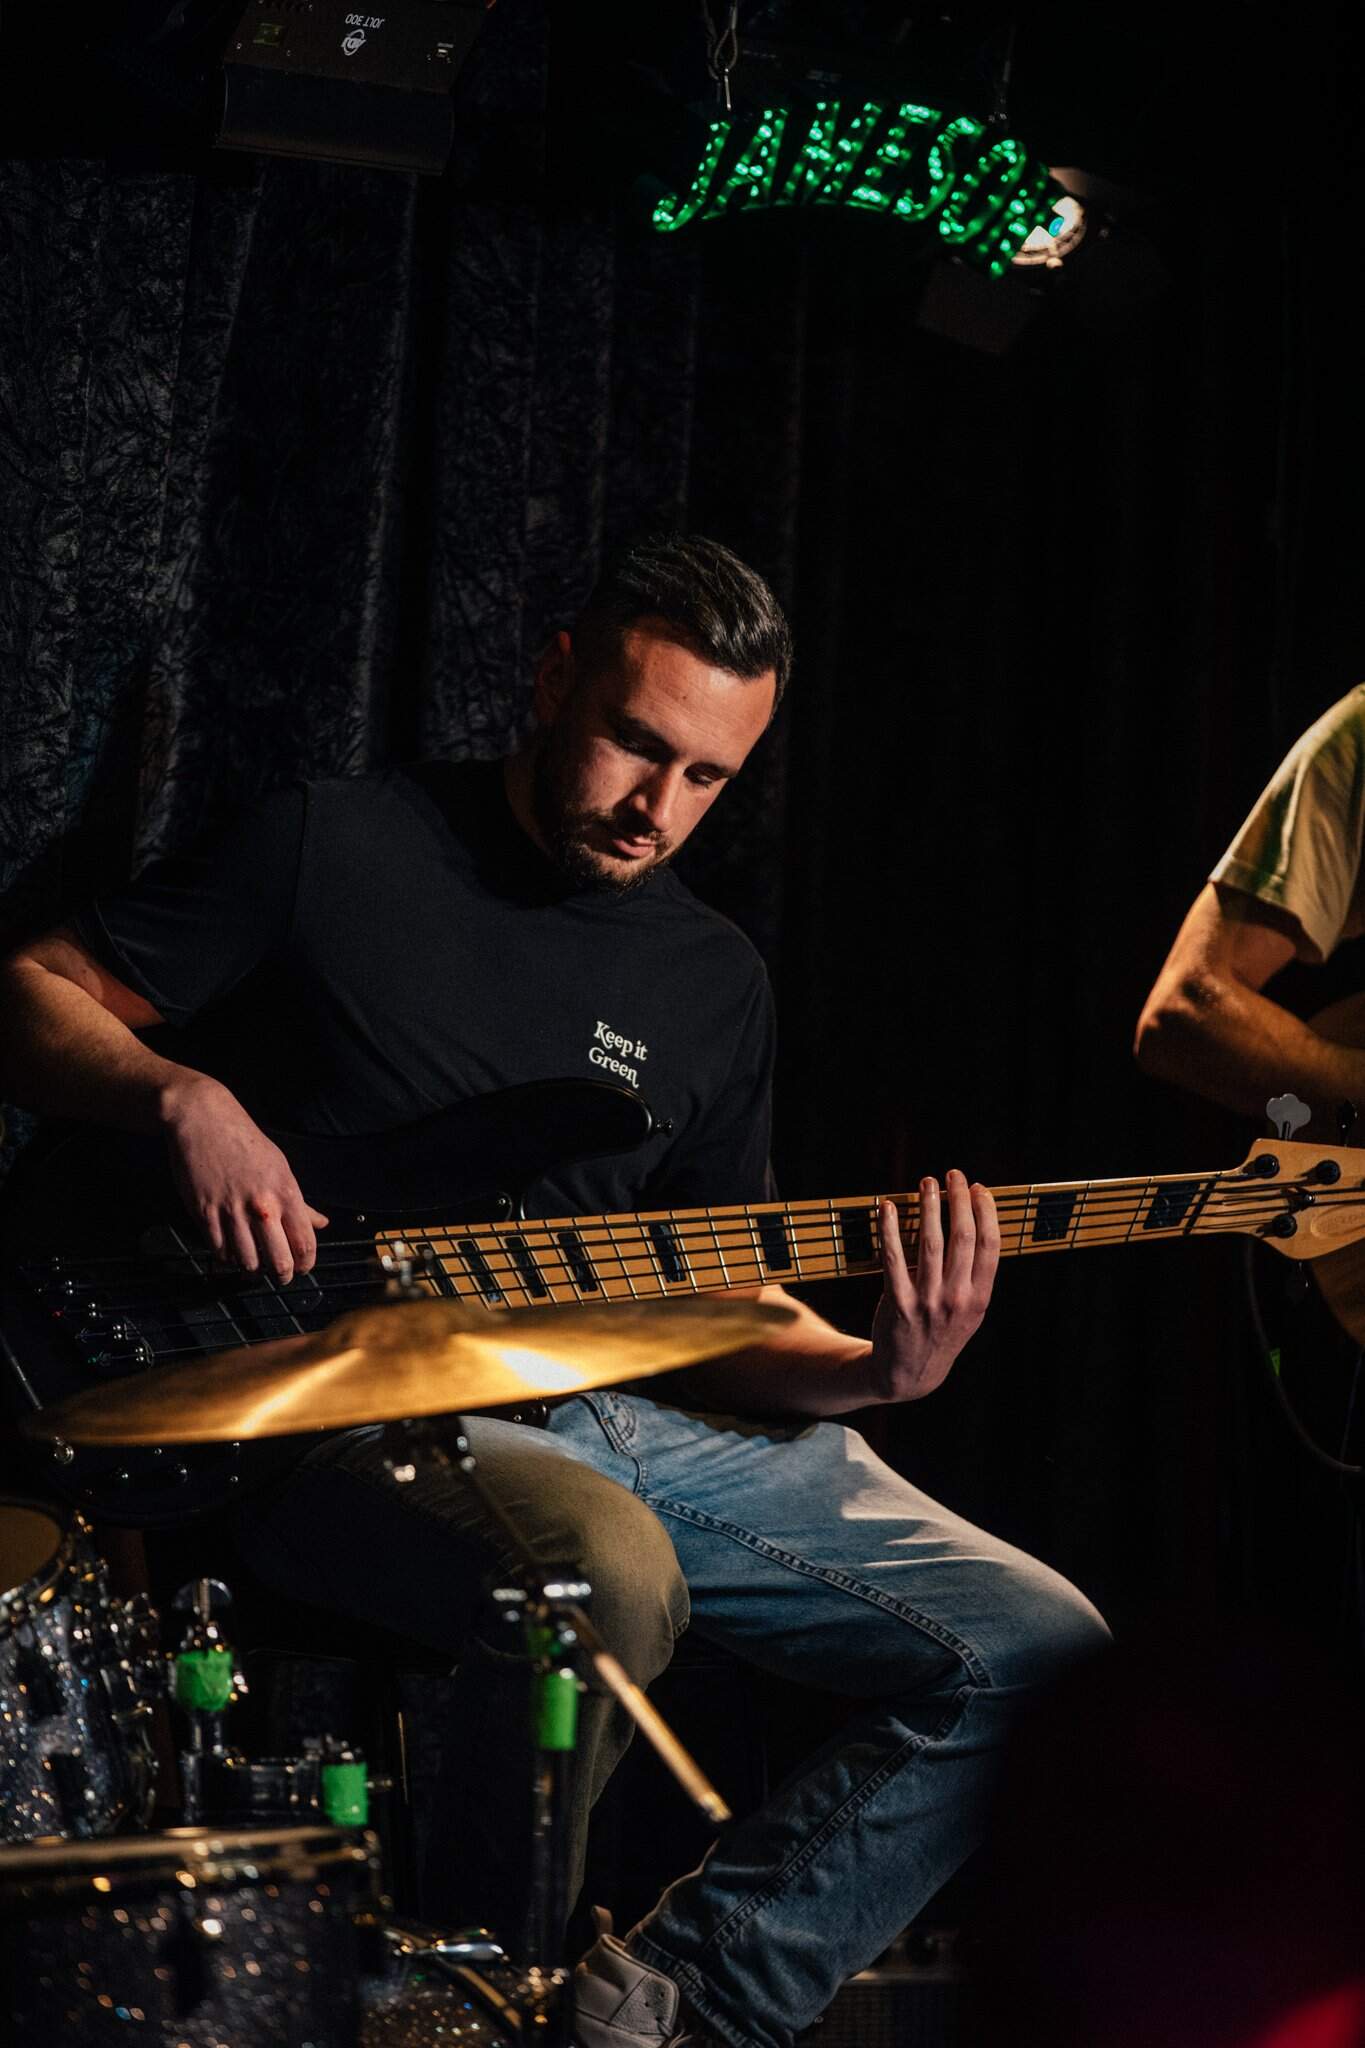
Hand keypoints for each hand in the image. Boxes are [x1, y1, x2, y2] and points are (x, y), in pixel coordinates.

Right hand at [160, 1073, 327, 1282]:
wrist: (203, 1120)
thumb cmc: (244, 1141)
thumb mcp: (280, 1167)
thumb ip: (300, 1202)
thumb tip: (320, 1223)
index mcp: (285, 1193)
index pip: (304, 1243)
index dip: (306, 1263)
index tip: (303, 1268)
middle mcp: (261, 1206)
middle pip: (278, 1260)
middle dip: (282, 1274)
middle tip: (280, 1276)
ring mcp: (231, 1211)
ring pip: (247, 1262)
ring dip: (252, 1269)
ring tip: (255, 1266)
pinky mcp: (204, 1213)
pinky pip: (219, 1250)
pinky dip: (227, 1257)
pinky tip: (232, 1252)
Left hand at [869, 1170, 998, 1401]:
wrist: (910, 1374)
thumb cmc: (942, 1332)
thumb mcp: (970, 1312)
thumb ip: (974, 1275)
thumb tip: (973, 1222)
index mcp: (980, 1298)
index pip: (990, 1246)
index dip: (986, 1212)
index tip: (979, 1188)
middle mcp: (957, 1299)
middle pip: (962, 1238)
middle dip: (958, 1200)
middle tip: (953, 1175)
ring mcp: (928, 1301)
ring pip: (930, 1243)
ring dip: (929, 1206)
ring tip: (927, 1182)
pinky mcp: (899, 1303)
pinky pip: (893, 1259)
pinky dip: (890, 1229)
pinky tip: (887, 1208)